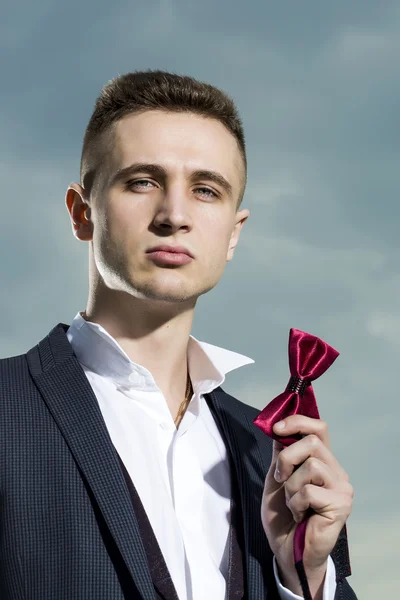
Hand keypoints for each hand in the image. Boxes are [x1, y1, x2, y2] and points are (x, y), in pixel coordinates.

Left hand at [261, 415, 353, 595]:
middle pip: (312, 442)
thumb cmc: (283, 516)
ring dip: (291, 487)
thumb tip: (279, 428)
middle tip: (280, 480)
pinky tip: (300, 515)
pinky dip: (296, 503)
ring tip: (294, 504)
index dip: (298, 422)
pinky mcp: (341, 505)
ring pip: (311, 465)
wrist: (287, 550)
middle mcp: (336, 471)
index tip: (276, 428)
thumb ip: (281, 454)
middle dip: (287, 459)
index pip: (319, 428)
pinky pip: (310, 490)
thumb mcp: (277, 478)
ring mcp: (341, 487)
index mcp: (322, 461)